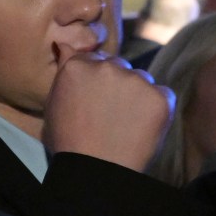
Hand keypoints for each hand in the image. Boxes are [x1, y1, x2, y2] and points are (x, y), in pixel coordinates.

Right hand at [42, 48, 173, 171]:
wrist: (96, 171)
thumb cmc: (70, 143)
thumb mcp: (54, 104)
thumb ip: (64, 71)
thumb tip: (64, 44)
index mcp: (78, 66)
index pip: (93, 60)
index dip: (94, 80)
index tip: (92, 100)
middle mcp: (107, 67)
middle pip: (118, 66)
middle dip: (115, 84)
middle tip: (109, 114)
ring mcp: (136, 80)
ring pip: (140, 79)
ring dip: (135, 95)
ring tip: (124, 124)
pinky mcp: (160, 96)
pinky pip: (161, 95)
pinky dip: (155, 108)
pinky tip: (140, 128)